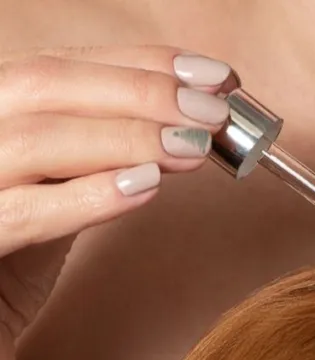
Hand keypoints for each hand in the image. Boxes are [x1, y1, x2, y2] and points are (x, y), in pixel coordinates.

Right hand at [0, 45, 234, 359]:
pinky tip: (145, 187)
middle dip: (139, 92)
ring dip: (127, 138)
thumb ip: (105, 152)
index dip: (138, 63)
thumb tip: (190, 122)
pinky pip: (21, 212)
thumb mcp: (58, 189)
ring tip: (192, 149)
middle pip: (42, 85)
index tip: (212, 76)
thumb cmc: (13, 258)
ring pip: (34, 139)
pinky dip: (89, 195)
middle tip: (212, 112)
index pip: (59, 67)